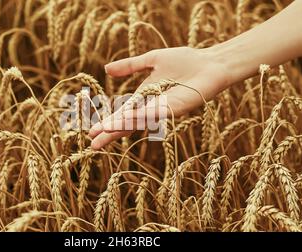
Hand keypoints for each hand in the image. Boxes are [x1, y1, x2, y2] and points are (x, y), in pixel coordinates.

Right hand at [89, 46, 231, 149]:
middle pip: (127, 123)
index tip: (91, 132)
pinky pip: (155, 113)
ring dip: (121, 127)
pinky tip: (127, 120)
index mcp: (144, 98)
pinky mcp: (176, 108)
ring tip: (104, 133)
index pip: (121, 114)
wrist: (210, 62)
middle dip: (110, 133)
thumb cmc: (185, 61)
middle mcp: (151, 107)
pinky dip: (141, 116)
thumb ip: (130, 66)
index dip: (107, 123)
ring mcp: (163, 110)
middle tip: (93, 145)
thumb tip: (106, 69)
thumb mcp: (151, 60)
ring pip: (139, 121)